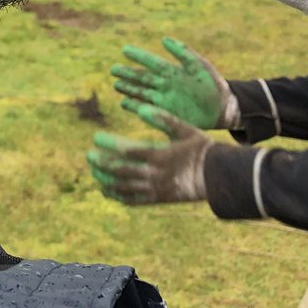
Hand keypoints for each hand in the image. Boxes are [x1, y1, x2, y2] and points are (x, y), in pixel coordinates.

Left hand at [86, 104, 211, 203]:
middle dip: (102, 163)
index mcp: (160, 155)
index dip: (109, 145)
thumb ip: (164, 118)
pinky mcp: (158, 198)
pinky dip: (117, 196)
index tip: (96, 138)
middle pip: (121, 171)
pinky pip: (133, 200)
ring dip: (106, 179)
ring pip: (124, 187)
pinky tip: (106, 190)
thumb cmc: (201, 148)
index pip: (128, 150)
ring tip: (94, 171)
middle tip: (89, 155)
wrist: (219, 176)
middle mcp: (155, 174)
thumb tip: (143, 108)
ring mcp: (156, 189)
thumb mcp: (185, 129)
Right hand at [111, 36, 239, 129]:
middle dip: (128, 74)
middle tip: (113, 69)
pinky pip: (148, 107)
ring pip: (142, 92)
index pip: (152, 62)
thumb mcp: (199, 65)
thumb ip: (181, 52)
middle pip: (142, 78)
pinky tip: (124, 103)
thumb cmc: (213, 84)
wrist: (223, 107)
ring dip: (128, 89)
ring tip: (115, 85)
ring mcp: (165, 99)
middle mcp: (165, 84)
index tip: (125, 50)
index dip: (138, 56)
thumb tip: (163, 38)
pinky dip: (135, 106)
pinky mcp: (167, 112)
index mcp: (173, 71)